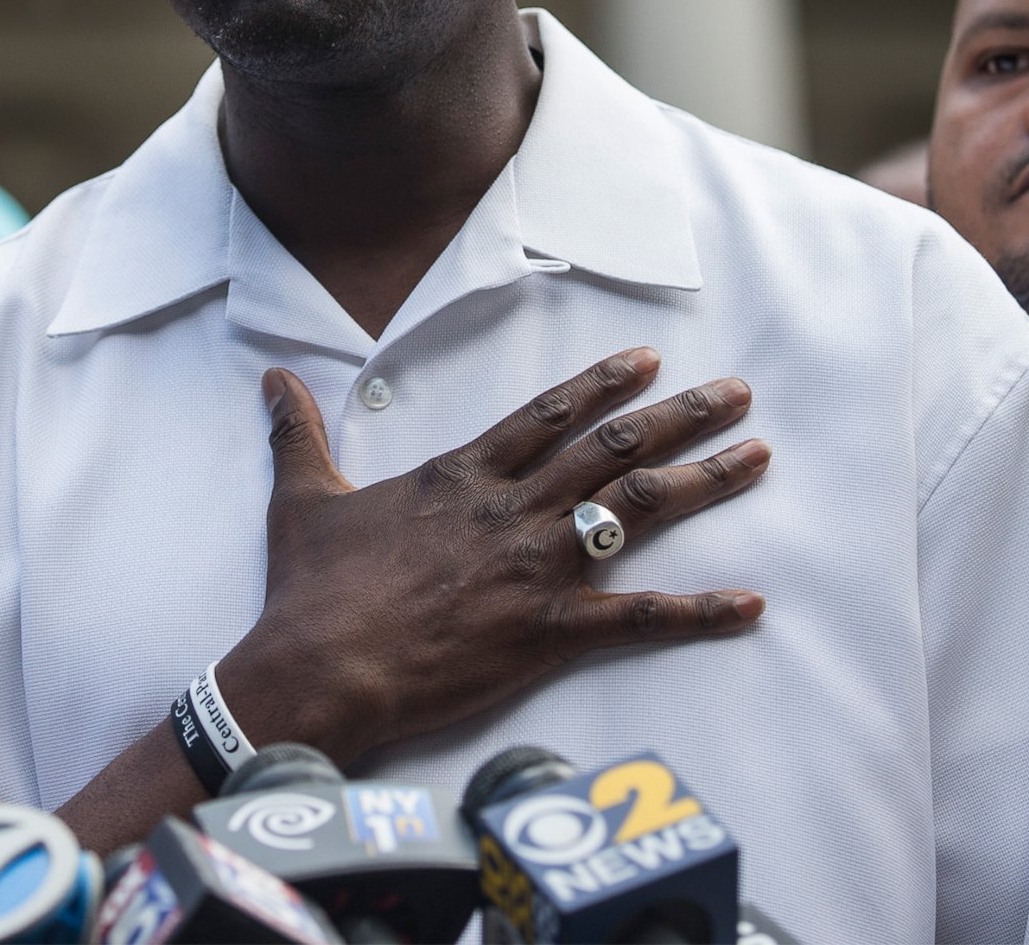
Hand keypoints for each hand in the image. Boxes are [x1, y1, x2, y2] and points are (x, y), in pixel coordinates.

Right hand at [215, 348, 767, 766]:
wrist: (317, 667)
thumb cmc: (311, 590)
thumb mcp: (304, 498)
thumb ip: (300, 434)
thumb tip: (274, 379)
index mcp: (462, 475)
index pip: (548, 414)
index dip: (602, 384)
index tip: (650, 361)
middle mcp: (510, 511)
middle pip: (612, 449)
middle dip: (681, 417)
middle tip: (736, 393)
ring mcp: (534, 569)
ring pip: (635, 513)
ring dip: (702, 482)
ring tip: (754, 457)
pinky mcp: (546, 632)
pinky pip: (639, 620)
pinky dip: (700, 611)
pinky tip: (750, 603)